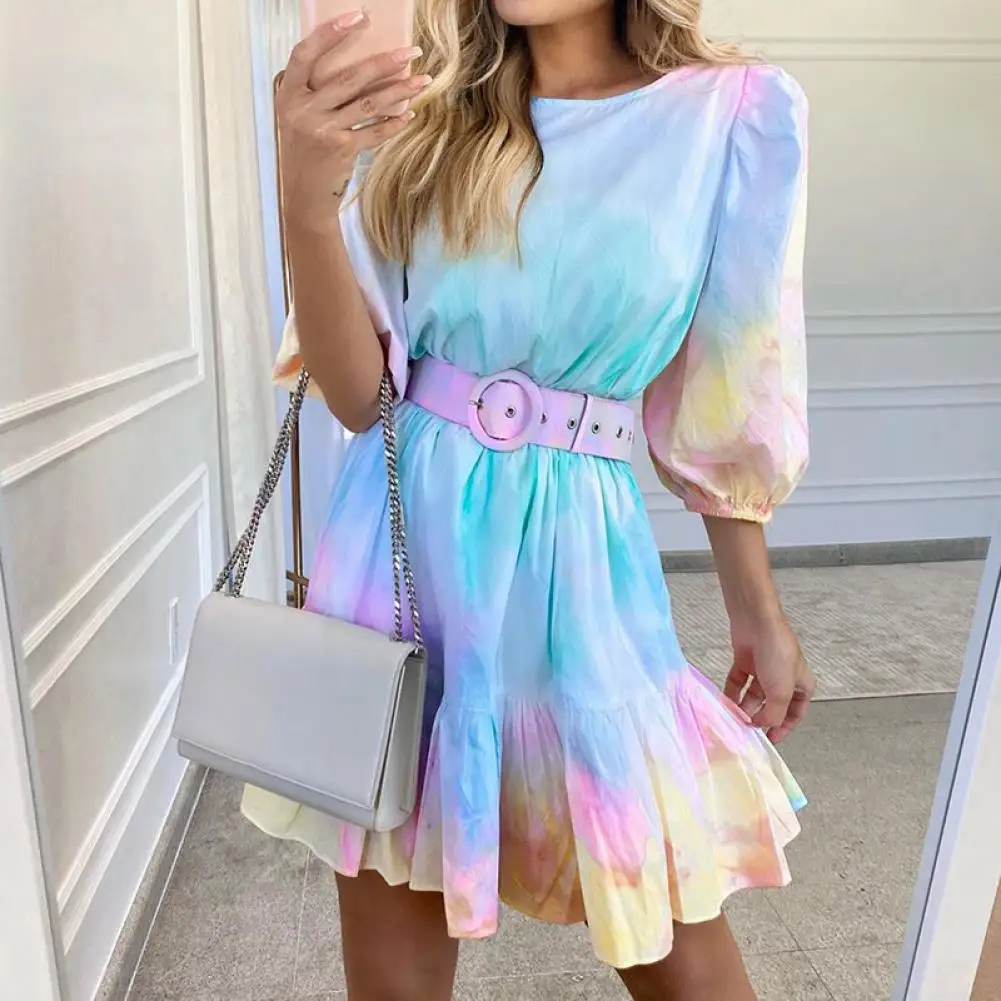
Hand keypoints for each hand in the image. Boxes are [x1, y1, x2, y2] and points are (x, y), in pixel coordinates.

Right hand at [275, 15, 430, 219]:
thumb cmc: (305, 147)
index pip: (306, 53)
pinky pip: (374, 131)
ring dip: (399, 90)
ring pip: (368, 103)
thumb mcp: (298, 114)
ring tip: (422, 80)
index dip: (330, 33)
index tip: (357, 16)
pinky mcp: (342, 150)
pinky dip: (394, 122)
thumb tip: (359, 65)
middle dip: (385, 62)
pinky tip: (408, 114)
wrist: (304, 192)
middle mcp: (303, 110)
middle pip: (349, 78)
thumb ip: (316, 90)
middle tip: (412, 51)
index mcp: (288, 93)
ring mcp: (322, 131)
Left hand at [724, 616, 814, 743]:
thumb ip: (774, 714)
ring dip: (743, 707)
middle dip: (759, 717)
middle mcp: (783, 677)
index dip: (784, 727)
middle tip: (746, 730)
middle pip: (771, 705)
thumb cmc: (777, 652)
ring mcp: (763, 668)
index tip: (770, 739)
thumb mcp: (781, 691)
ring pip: (752, 695)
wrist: (756, 620)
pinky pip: (738, 682)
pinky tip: (725, 703)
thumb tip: (764, 726)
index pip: (795, 712)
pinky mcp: (745, 660)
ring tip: (733, 718)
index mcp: (801, 684)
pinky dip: (731, 693)